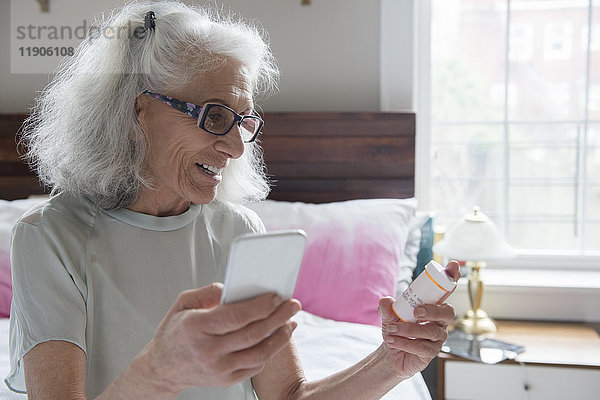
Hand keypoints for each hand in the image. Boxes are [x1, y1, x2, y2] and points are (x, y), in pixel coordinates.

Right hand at [137, 283, 300, 394]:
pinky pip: (255, 366)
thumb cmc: (175, 332)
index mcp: (195, 328)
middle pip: (252, 334)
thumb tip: (233, 288)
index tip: (275, 296)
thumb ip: (208, 291)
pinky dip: (269, 351)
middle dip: (278, 317)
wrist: (162, 368)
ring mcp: (218, 369)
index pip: (235, 317)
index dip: (259, 306)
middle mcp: (207, 351)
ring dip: (280, 337)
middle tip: (293, 305)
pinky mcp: (226, 380)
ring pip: (259, 353)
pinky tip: (277, 338)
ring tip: (291, 322)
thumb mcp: (183, 304)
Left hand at [378, 261, 459, 379]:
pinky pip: (423, 347)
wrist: (391, 352)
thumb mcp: (388, 315)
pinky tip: (392, 341)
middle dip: (434, 310)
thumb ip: (387, 307)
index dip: (452, 278)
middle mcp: (439, 320)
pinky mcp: (432, 352)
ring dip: (409, 329)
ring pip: (432, 331)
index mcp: (432, 305)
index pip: (446, 290)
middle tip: (417, 311)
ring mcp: (438, 337)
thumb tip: (386, 300)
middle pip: (448, 312)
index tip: (453, 265)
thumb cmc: (395, 328)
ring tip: (391, 329)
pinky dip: (406, 343)